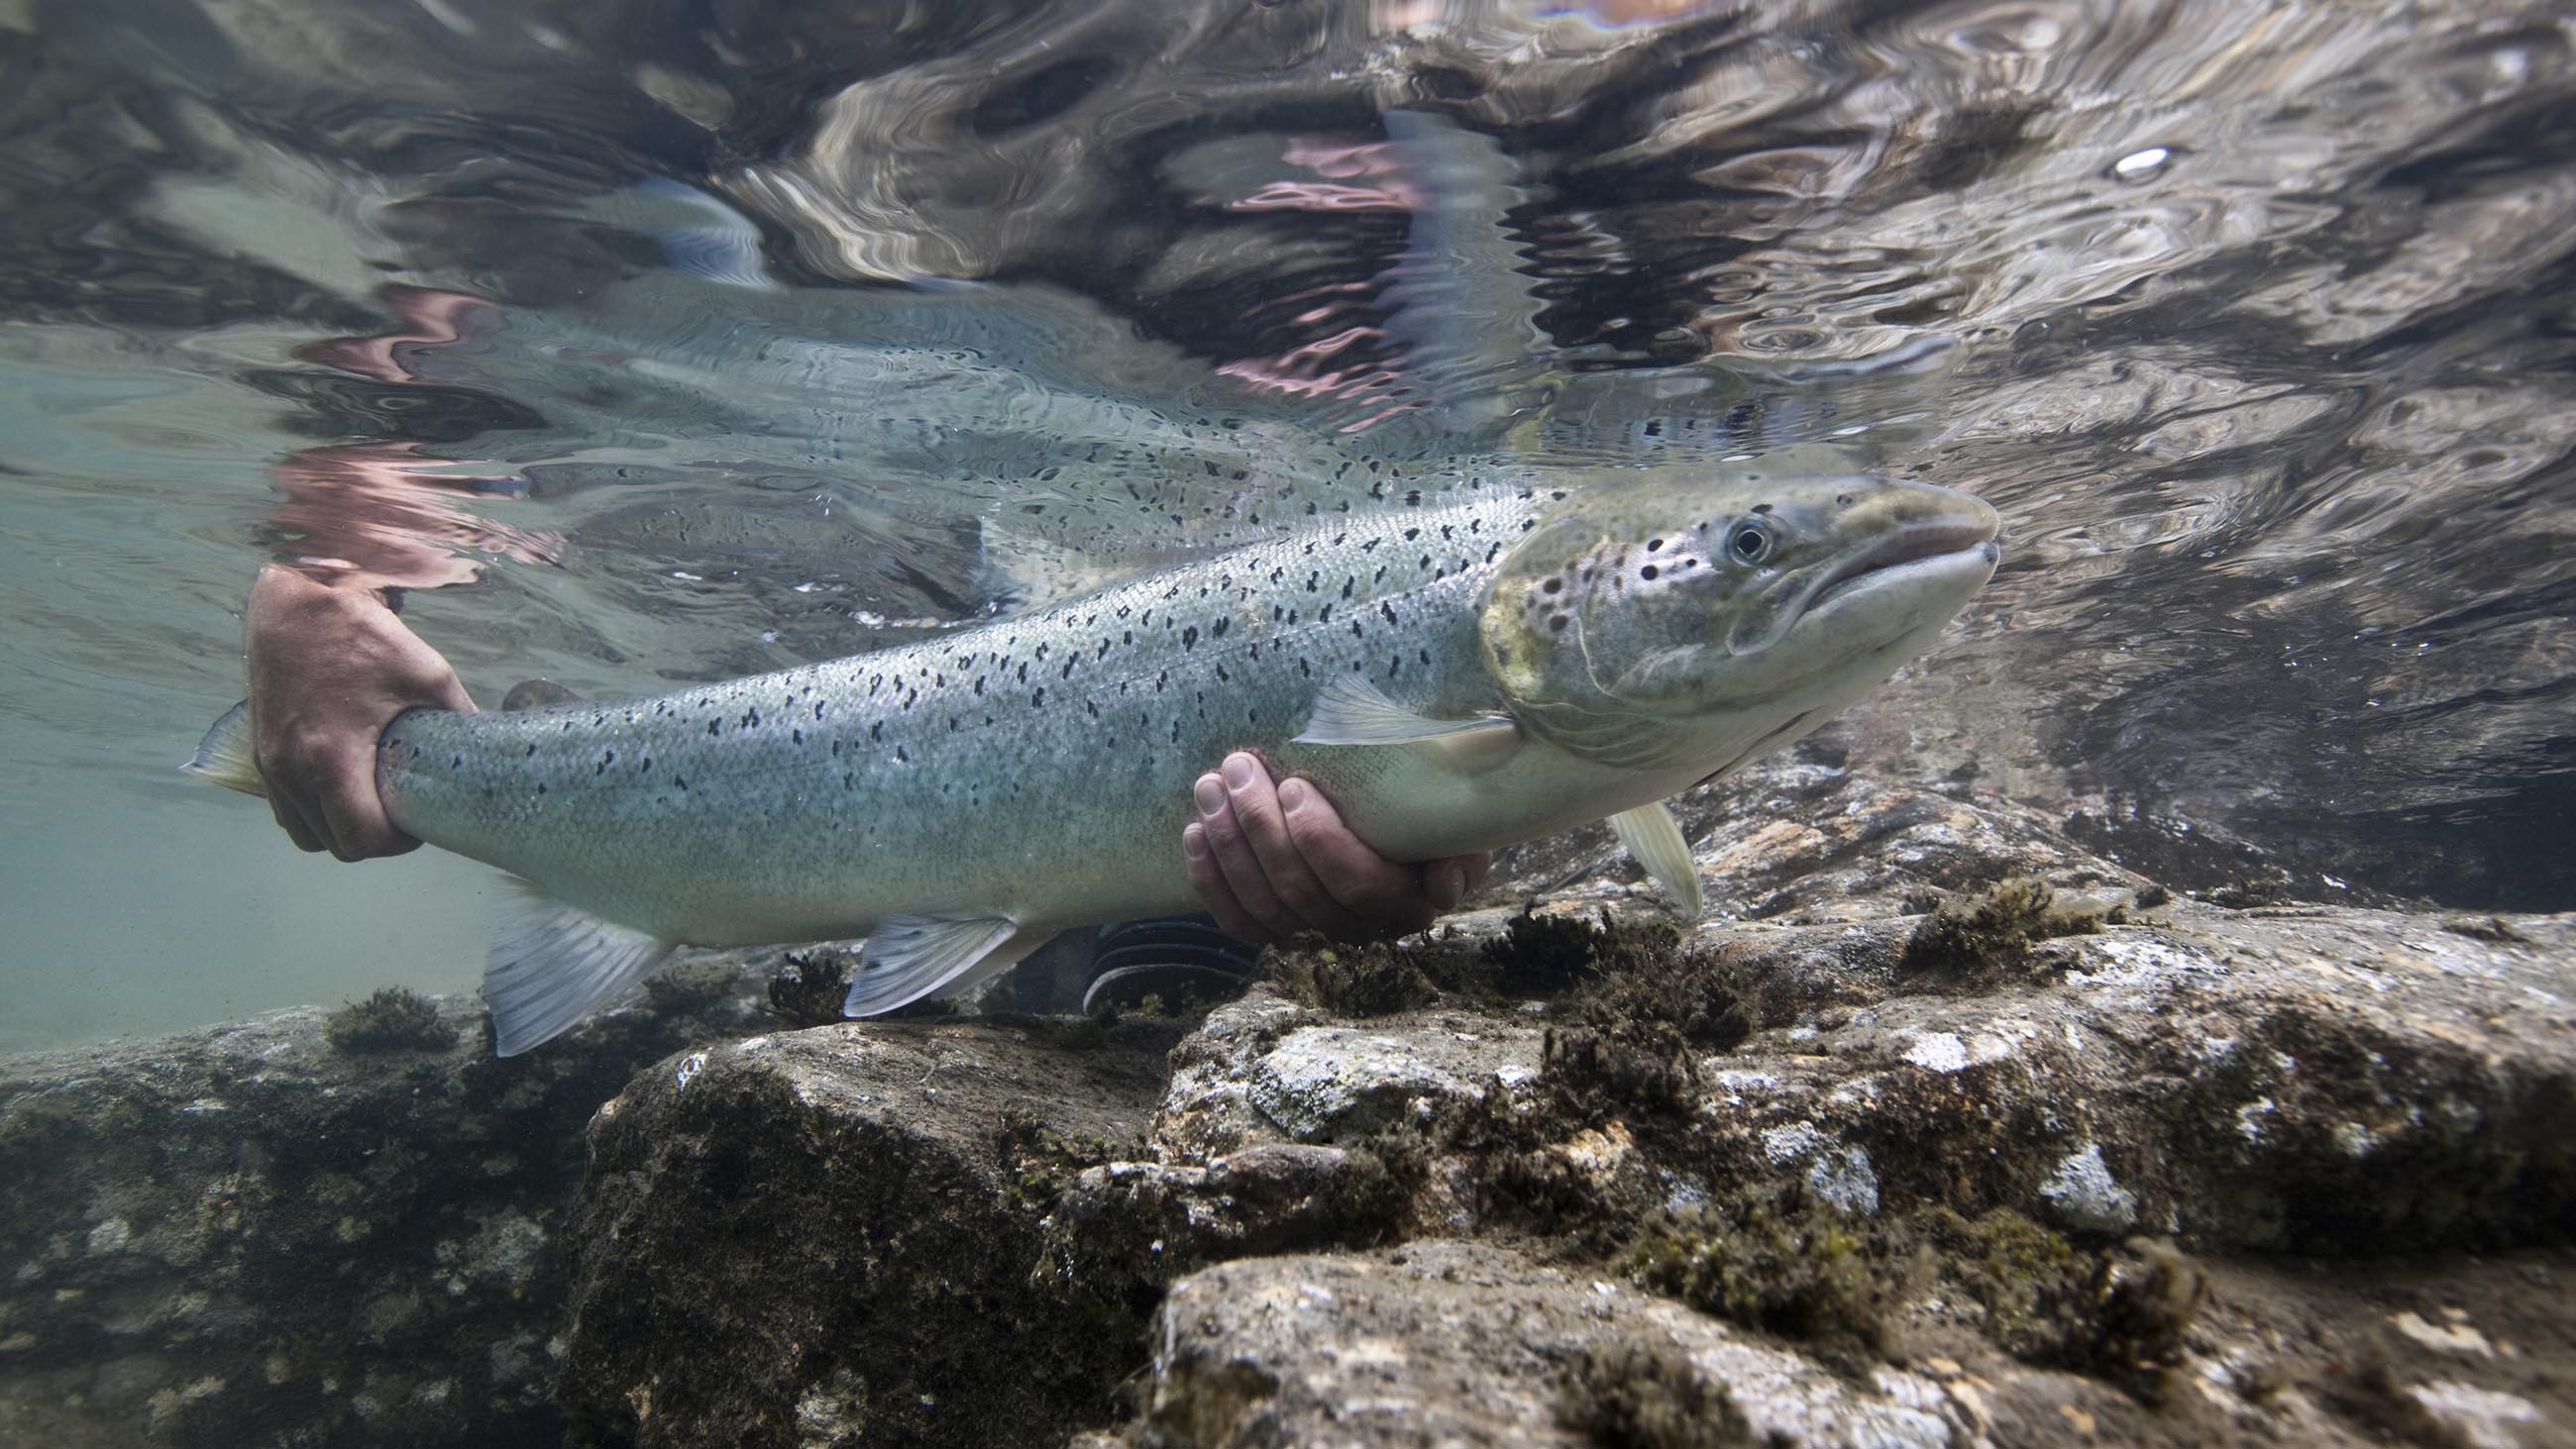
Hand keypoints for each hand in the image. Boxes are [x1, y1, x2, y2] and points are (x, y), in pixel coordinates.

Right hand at [244, 565, 476, 859]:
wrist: (300, 597)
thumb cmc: (363, 634)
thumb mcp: (429, 676)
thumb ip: (460, 721)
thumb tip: (494, 750)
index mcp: (329, 756)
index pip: (362, 838)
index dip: (398, 842)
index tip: (419, 819)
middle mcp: (290, 768)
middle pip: (335, 845)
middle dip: (373, 838)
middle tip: (403, 812)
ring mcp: (269, 763)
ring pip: (305, 832)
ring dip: (340, 827)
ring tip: (374, 800)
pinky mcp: (259, 752)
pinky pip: (286, 809)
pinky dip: (314, 810)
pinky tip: (344, 784)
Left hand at [1182, 751, 1491, 944]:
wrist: (1404, 830)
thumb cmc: (1429, 816)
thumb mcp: (1460, 824)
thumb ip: (1461, 848)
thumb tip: (1444, 881)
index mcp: (1407, 901)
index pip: (1355, 882)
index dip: (1318, 839)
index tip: (1294, 784)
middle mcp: (1360, 928)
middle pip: (1298, 890)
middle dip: (1259, 824)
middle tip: (1238, 766)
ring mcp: (1314, 933)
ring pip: (1263, 904)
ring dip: (1228, 843)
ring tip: (1211, 785)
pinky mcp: (1277, 929)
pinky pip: (1239, 920)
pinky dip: (1210, 880)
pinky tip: (1196, 834)